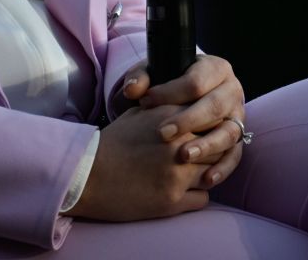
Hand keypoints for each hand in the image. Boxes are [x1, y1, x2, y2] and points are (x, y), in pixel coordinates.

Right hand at [68, 104, 209, 220]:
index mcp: (173, 117)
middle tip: (204, 154)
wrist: (88, 175)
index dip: (213, 125)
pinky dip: (197, 195)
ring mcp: (178, 174)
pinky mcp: (173, 200)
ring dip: (207, 172)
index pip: (214, 117)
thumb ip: (168, 108)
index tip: (208, 130)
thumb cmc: (112, 143)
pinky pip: (204, 198)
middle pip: (219, 144)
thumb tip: (189, 107)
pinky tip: (184, 191)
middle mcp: (180, 144)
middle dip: (214, 149)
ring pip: (215, 172)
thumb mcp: (139, 114)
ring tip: (194, 172)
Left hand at [138, 54, 248, 167]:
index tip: (146, 102)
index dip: (171, 92)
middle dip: (189, 120)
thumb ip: (141, 77)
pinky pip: (235, 155)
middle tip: (162, 133)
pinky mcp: (237, 140)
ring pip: (229, 132)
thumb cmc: (169, 86)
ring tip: (184, 156)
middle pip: (215, 106)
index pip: (196, 80)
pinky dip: (222, 168)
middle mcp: (232, 91)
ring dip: (207, 145)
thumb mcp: (155, 75)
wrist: (185, 100)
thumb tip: (133, 89)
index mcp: (215, 69)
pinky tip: (206, 180)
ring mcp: (237, 117)